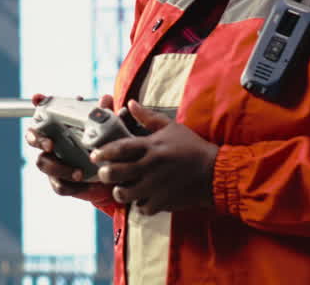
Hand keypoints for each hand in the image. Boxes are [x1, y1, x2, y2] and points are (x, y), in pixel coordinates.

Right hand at [27, 93, 113, 196]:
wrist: (108, 176)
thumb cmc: (102, 147)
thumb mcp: (105, 130)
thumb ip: (104, 115)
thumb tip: (106, 98)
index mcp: (58, 128)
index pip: (43, 111)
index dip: (37, 103)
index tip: (36, 98)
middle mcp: (50, 144)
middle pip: (32, 137)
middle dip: (38, 140)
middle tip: (51, 144)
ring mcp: (52, 163)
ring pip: (42, 163)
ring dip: (59, 168)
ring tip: (79, 173)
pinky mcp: (60, 182)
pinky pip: (58, 186)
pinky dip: (73, 186)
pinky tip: (88, 184)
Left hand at [91, 99, 218, 215]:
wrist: (215, 172)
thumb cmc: (192, 147)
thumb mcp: (171, 127)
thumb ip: (148, 117)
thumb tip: (130, 102)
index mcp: (151, 147)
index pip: (120, 148)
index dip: (103, 152)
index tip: (94, 155)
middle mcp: (151, 166)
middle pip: (117, 172)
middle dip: (106, 174)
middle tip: (105, 173)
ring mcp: (156, 186)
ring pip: (126, 193)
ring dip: (120, 192)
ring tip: (122, 189)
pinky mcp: (164, 201)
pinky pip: (143, 208)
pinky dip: (139, 205)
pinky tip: (141, 199)